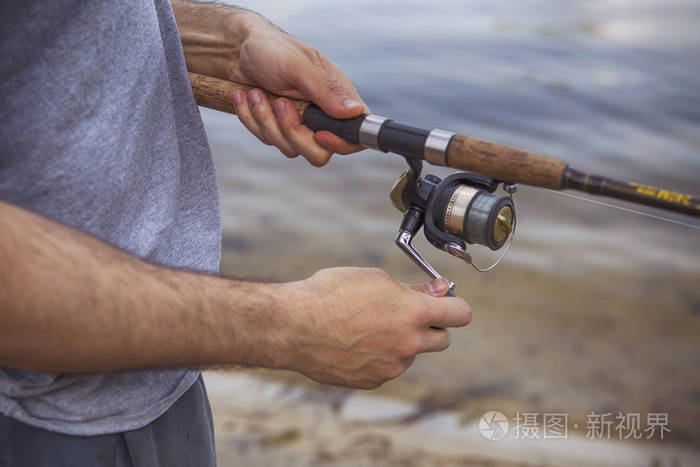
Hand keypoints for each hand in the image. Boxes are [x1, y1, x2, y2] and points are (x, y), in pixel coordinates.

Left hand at [228, 19, 368, 165]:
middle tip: (279, 103)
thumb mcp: (297, 65)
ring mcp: (299, 125)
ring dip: (266, 121)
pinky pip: (267, 140)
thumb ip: (325, 90)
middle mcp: (321, 115)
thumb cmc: (271, 49)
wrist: (236, 50)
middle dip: (292, 132)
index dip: (341, 143)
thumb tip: (355, 111)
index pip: (355, 135)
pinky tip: (246, 98)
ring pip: (289, 148)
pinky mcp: (277, 130)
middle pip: (319, 153)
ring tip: (256, 92)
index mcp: (337, 97)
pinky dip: (251, 120)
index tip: (318, 134)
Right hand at [275, 268, 471, 388]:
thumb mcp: (375, 279)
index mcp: (414, 314)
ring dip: (400, 342)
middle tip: (408, 314)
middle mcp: (409, 344)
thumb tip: (439, 290)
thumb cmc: (331, 294)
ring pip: (410, 353)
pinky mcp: (372, 381)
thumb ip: (412, 289)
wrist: (294, 326)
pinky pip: (386, 368)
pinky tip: (353, 343)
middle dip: (432, 326)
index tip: (446, 302)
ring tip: (366, 326)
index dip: (455, 306)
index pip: (461, 314)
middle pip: (442, 339)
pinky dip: (378, 357)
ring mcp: (391, 367)